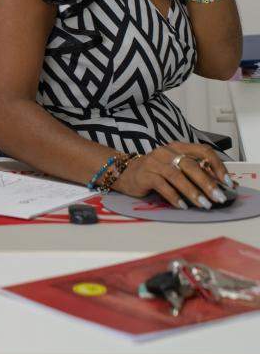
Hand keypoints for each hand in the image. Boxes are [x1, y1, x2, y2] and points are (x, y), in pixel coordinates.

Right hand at [115, 142, 233, 208]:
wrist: (125, 173)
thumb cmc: (155, 172)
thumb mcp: (176, 169)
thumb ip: (196, 174)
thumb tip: (221, 187)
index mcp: (178, 148)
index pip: (203, 151)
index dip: (217, 165)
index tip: (227, 182)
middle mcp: (167, 152)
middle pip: (191, 165)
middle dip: (207, 183)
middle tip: (218, 197)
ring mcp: (155, 162)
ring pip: (177, 176)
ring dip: (192, 191)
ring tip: (204, 204)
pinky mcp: (145, 174)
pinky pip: (162, 185)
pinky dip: (174, 196)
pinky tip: (183, 206)